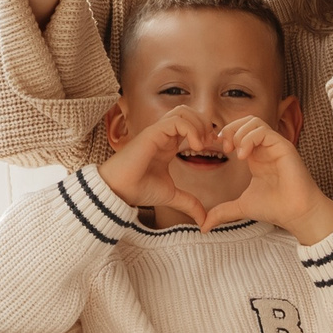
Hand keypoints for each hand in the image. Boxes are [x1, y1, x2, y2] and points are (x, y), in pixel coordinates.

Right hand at [97, 105, 222, 223]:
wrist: (118, 192)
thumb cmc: (138, 190)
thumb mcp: (171, 196)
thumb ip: (188, 203)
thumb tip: (203, 221)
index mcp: (167, 144)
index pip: (190, 123)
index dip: (205, 131)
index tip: (213, 147)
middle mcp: (163, 134)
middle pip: (188, 111)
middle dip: (204, 123)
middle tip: (210, 143)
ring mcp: (157, 132)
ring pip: (183, 111)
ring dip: (198, 124)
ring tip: (201, 144)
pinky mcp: (152, 133)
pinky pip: (176, 121)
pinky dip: (191, 129)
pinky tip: (194, 147)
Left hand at [201, 117, 332, 241]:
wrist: (296, 214)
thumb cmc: (275, 208)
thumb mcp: (241, 207)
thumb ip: (223, 212)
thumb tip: (204, 226)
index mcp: (256, 156)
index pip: (239, 131)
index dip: (224, 135)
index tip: (216, 150)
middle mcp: (265, 148)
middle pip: (245, 121)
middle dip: (230, 129)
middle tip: (224, 148)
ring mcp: (275, 145)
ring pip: (254, 122)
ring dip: (239, 133)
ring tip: (234, 153)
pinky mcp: (284, 147)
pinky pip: (264, 131)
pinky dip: (249, 138)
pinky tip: (243, 156)